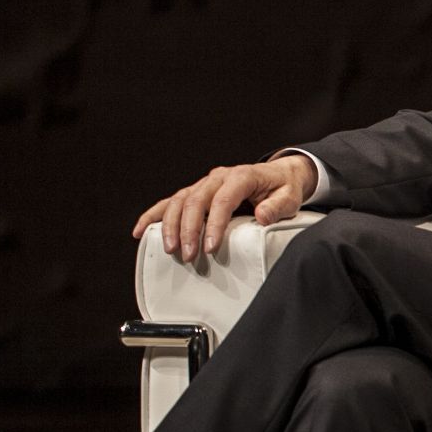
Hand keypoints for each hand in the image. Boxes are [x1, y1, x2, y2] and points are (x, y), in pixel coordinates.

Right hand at [132, 153, 317, 261]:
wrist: (279, 176)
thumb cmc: (284, 188)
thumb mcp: (290, 197)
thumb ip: (278, 207)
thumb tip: (262, 216)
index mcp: (241, 176)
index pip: (222, 200)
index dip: (213, 224)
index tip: (210, 248)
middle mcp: (218, 177)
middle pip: (195, 201)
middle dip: (189, 230)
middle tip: (189, 255)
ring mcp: (204, 183)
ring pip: (179, 201)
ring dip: (170, 225)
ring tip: (170, 250)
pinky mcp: (196, 192)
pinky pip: (170, 202)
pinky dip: (153, 215)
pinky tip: (140, 231)